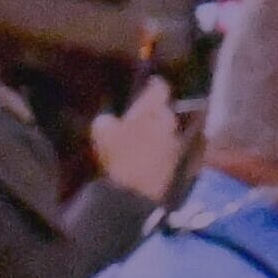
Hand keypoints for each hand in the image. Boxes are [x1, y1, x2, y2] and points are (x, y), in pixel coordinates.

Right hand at [87, 74, 182, 203]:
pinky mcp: (175, 163)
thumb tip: (107, 120)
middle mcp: (169, 122)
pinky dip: (156, 151)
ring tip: (136, 143)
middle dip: (152, 113)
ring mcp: (174, 143)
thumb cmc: (119, 155)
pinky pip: (166, 150)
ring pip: (165, 131)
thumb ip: (106, 120)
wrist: (134, 193)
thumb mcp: (102, 132)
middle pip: (163, 111)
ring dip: (154, 134)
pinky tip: (142, 160)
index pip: (159, 87)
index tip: (147, 84)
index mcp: (154, 109)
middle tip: (135, 120)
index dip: (153, 84)